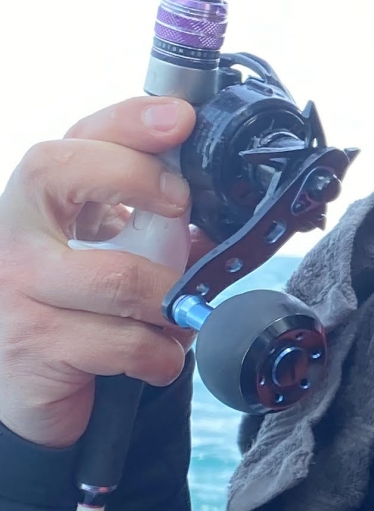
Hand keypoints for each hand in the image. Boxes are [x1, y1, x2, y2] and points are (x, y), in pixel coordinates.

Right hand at [0, 98, 196, 448]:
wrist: (25, 391)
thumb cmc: (74, 310)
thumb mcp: (106, 253)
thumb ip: (149, 226)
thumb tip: (217, 217)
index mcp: (38, 201)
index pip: (73, 140)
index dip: (127, 122)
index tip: (178, 120)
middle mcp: (14, 234)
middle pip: (66, 172)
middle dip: (140, 180)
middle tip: (180, 207)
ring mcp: (17, 288)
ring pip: (120, 277)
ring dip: (171, 300)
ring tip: (176, 314)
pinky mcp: (35, 344)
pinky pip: (126, 342)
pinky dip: (162, 355)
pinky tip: (156, 357)